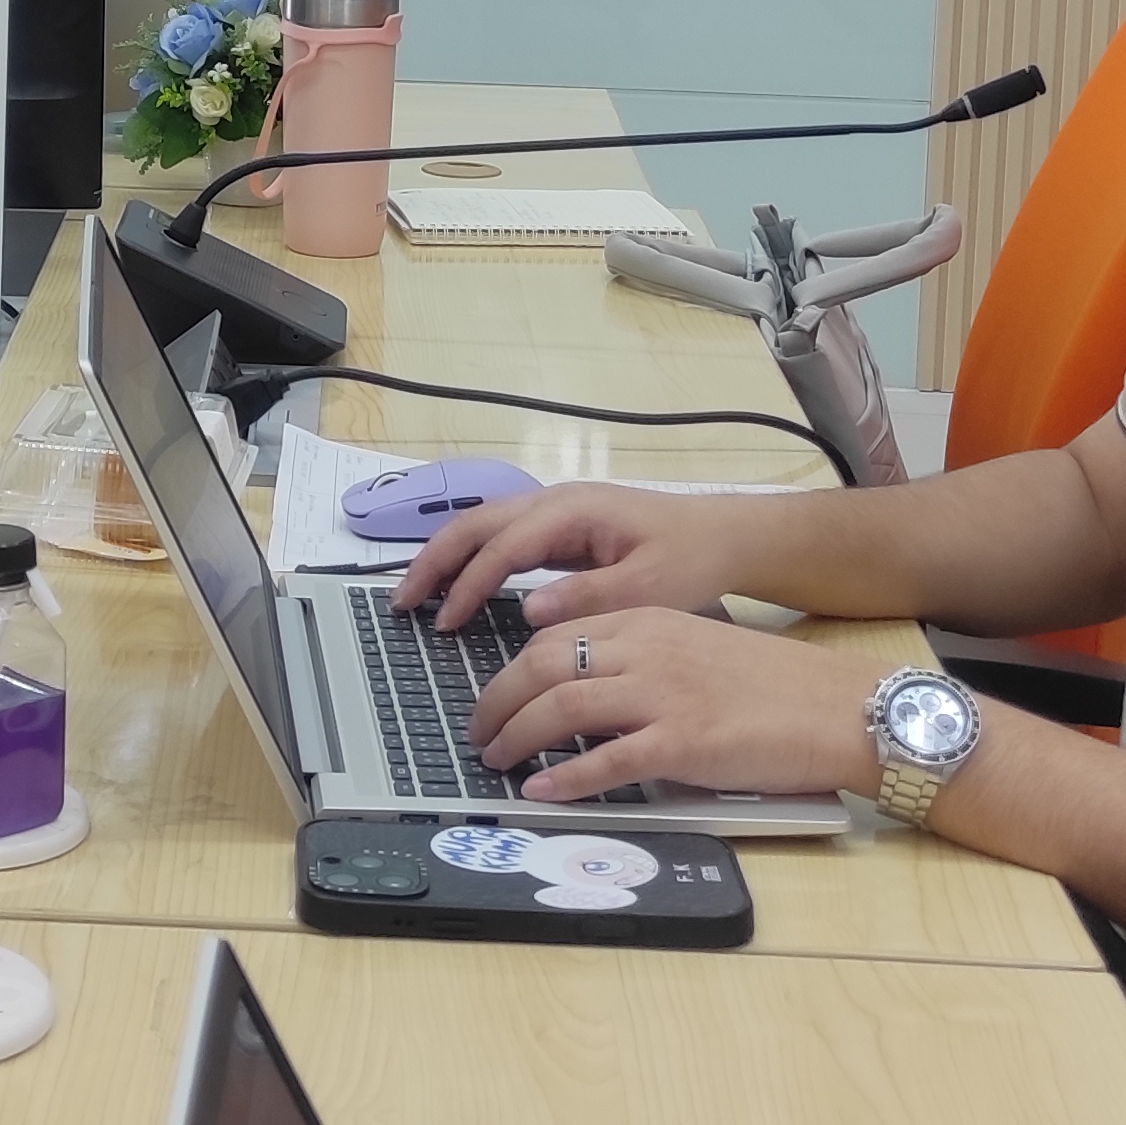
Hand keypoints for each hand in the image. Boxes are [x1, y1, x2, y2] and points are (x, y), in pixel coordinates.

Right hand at [388, 481, 758, 629]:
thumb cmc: (690, 558)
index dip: (470, 584)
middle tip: (402, 601)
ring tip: (415, 596)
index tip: (445, 622)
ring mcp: (556, 512)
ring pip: (483, 526)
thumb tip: (528, 610)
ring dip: (446, 557)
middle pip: (476, 523)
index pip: (504, 545)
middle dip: (434, 560)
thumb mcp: (648, 586)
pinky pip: (502, 538)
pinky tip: (458, 589)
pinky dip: (471, 559)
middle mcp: (556, 502)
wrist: (724, 535)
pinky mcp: (560, 528)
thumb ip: (588, 596)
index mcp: (574, 511)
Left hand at [467, 606, 883, 805]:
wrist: (835, 707)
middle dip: (497, 699)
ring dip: (516, 735)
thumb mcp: (696, 650)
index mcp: (649, 623)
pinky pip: (605, 759)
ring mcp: (664, 695)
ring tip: (496, 759)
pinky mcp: (683, 743)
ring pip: (561, 706)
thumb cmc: (773, 687)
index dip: (512, 668)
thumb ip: (642, 662)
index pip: (556, 635)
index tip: (495, 694)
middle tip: (479, 729)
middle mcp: (648, 650)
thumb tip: (586, 693)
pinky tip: (540, 790)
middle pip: (543, 665)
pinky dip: (563, 777)